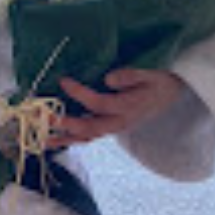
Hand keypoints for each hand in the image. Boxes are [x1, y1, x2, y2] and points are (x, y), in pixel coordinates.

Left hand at [50, 69, 186, 146]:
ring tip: (43, 140)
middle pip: (90, 127)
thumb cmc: (159, 83)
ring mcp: (114, 128)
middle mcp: (119, 122)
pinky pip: (90, 137)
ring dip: (65, 139)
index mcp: (128, 107)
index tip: (63, 81)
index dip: (80, 93)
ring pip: (87, 137)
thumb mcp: (151, 74)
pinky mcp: (110, 128)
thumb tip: (109, 79)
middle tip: (45, 116)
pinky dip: (72, 139)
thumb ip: (131, 76)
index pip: (99, 103)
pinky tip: (57, 139)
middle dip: (66, 124)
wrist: (171, 98)